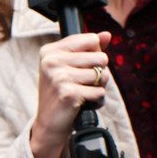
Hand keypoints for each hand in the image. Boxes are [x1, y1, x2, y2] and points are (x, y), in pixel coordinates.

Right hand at [30, 30, 111, 157]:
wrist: (49, 123)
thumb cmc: (61, 92)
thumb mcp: (70, 66)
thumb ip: (89, 49)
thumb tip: (107, 35)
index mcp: (50, 51)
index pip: (91, 40)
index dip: (94, 55)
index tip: (80, 67)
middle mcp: (51, 61)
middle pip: (100, 57)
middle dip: (98, 72)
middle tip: (82, 83)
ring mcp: (59, 77)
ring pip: (102, 75)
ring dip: (98, 87)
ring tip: (83, 93)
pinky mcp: (68, 93)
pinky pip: (100, 92)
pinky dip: (96, 100)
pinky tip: (83, 103)